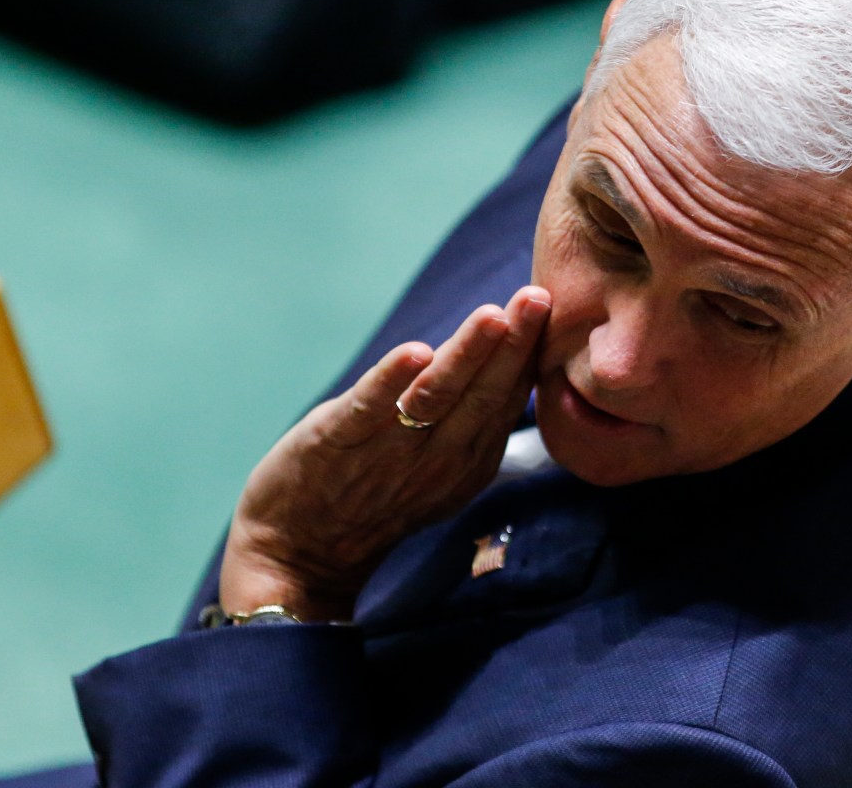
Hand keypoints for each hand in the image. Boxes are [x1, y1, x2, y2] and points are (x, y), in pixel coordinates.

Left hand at [219, 286, 550, 621]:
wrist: (302, 552)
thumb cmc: (378, 496)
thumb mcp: (444, 469)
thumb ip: (476, 418)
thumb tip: (516, 359)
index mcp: (468, 458)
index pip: (506, 397)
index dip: (527, 352)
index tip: (550, 305)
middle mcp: (438, 456)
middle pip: (484, 394)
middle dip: (513, 345)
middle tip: (536, 299)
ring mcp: (388, 450)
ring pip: (436, 396)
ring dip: (466, 355)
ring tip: (492, 316)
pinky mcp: (337, 443)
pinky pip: (369, 409)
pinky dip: (391, 380)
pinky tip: (414, 353)